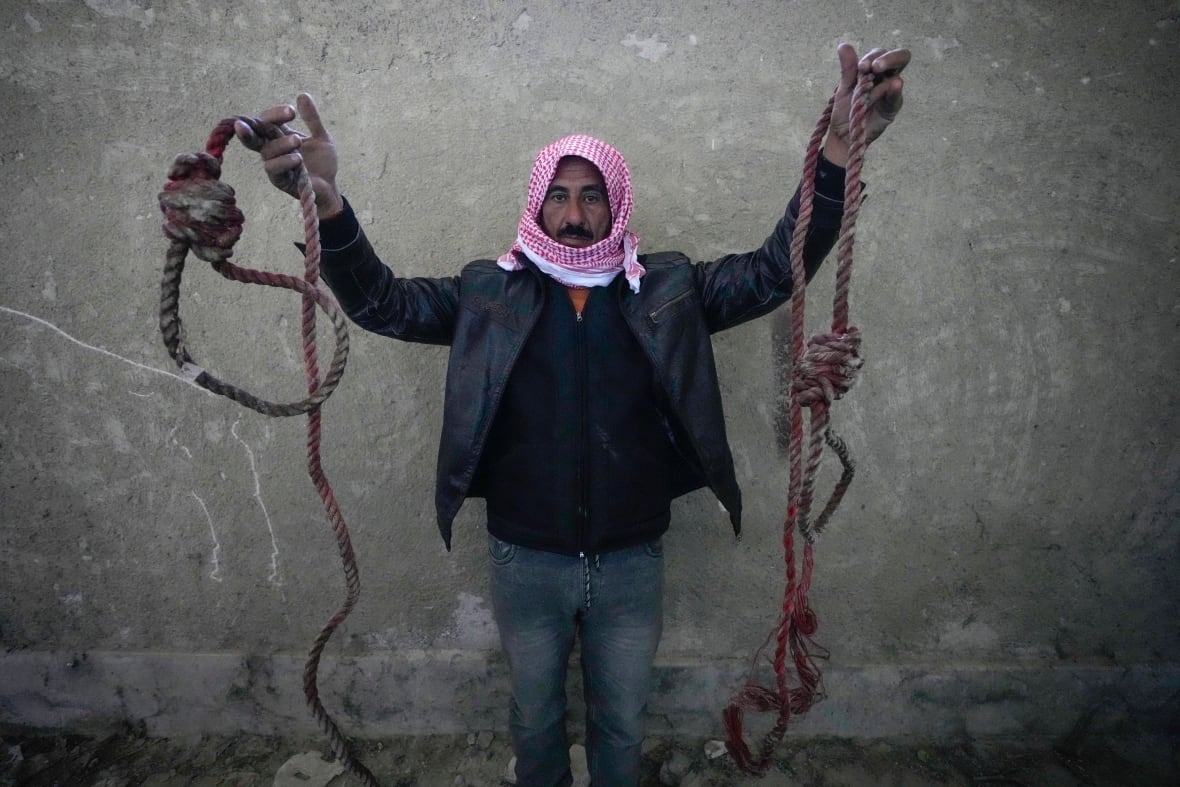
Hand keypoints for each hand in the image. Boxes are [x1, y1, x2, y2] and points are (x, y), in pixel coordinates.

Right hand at [234, 93, 343, 219]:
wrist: (330, 187)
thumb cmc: (322, 163)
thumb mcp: (322, 137)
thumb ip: (312, 119)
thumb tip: (302, 95)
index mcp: (279, 136)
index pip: (267, 120)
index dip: (275, 114)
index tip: (291, 112)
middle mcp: (272, 148)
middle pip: (253, 135)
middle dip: (248, 128)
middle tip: (243, 124)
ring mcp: (273, 164)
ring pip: (266, 151)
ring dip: (280, 144)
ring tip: (297, 141)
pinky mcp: (278, 180)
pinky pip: (273, 169)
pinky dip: (284, 161)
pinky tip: (297, 158)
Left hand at [823, 44, 909, 166]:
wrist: (843, 134)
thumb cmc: (846, 109)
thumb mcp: (844, 87)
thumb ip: (848, 68)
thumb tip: (843, 45)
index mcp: (874, 70)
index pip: (880, 54)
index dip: (873, 56)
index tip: (861, 66)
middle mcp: (886, 78)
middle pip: (899, 58)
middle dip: (888, 58)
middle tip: (874, 66)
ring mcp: (891, 93)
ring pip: (896, 76)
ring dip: (887, 72)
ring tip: (876, 71)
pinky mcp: (892, 108)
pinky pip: (896, 97)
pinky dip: (895, 90)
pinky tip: (894, 84)